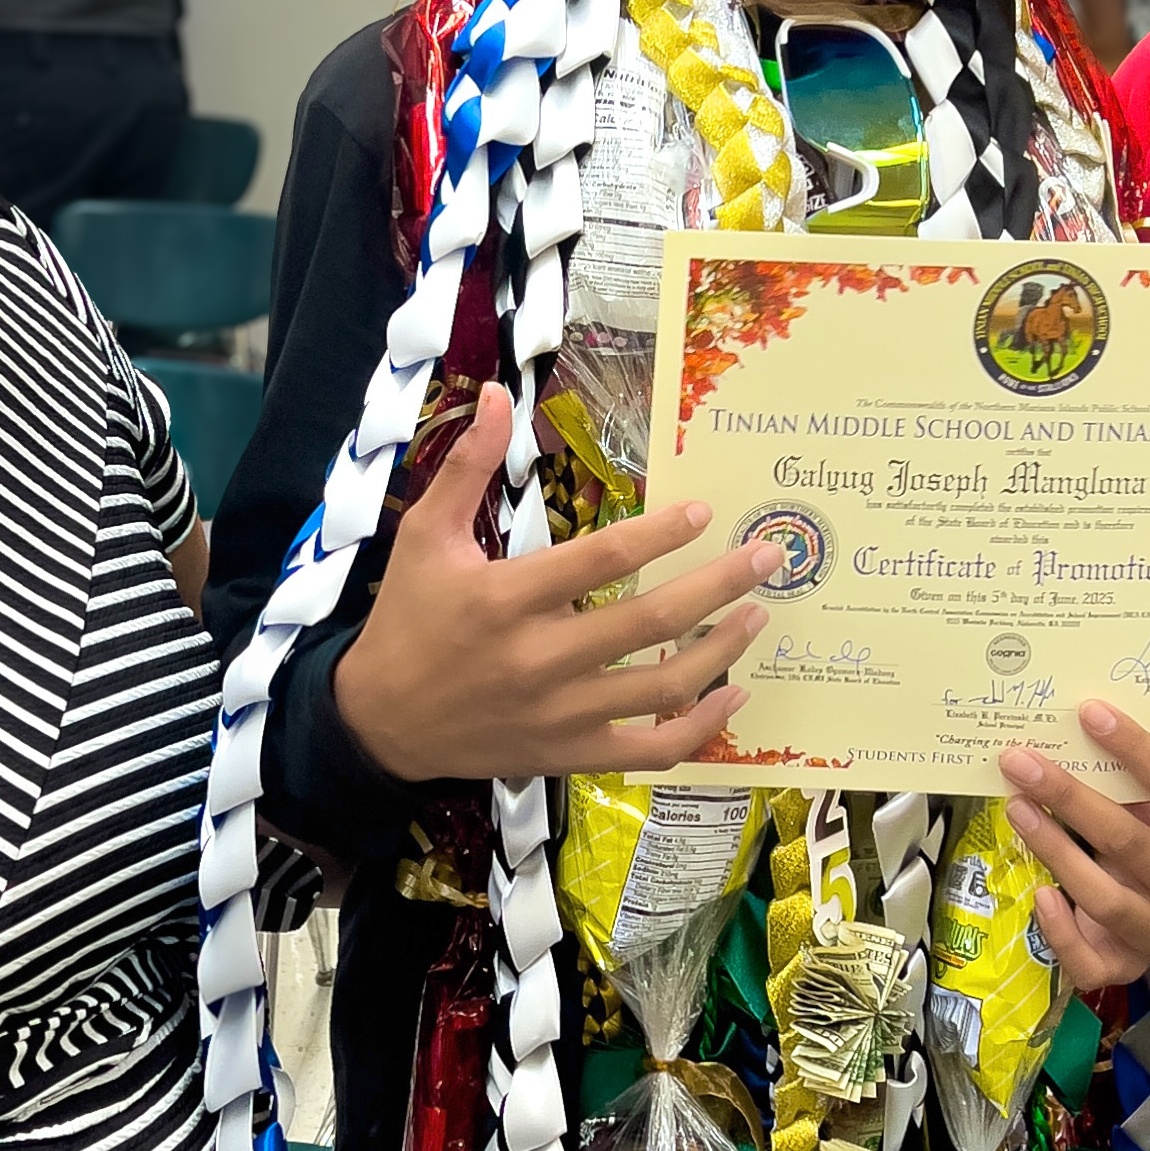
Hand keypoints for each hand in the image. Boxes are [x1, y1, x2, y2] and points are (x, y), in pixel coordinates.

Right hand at [332, 384, 772, 785]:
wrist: (381, 723)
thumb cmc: (408, 620)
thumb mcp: (426, 535)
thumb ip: (469, 466)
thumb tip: (499, 394)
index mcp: (506, 600)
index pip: (599, 561)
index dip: (658, 535)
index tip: (701, 512)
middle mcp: (540, 661)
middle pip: (650, 622)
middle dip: (718, 586)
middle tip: (769, 556)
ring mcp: (560, 715)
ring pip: (663, 688)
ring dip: (722, 651)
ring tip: (757, 615)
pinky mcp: (570, 756)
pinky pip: (650, 750)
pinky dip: (699, 726)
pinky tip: (731, 695)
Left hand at [998, 701, 1149, 990]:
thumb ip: (1128, 776)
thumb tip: (1075, 721)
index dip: (1135, 747)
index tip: (1089, 712)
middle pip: (1130, 841)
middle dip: (1070, 797)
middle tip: (1021, 761)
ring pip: (1105, 897)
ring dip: (1053, 848)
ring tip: (1017, 807)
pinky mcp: (1128, 967)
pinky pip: (1091, 962)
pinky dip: (1061, 930)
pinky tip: (1040, 894)